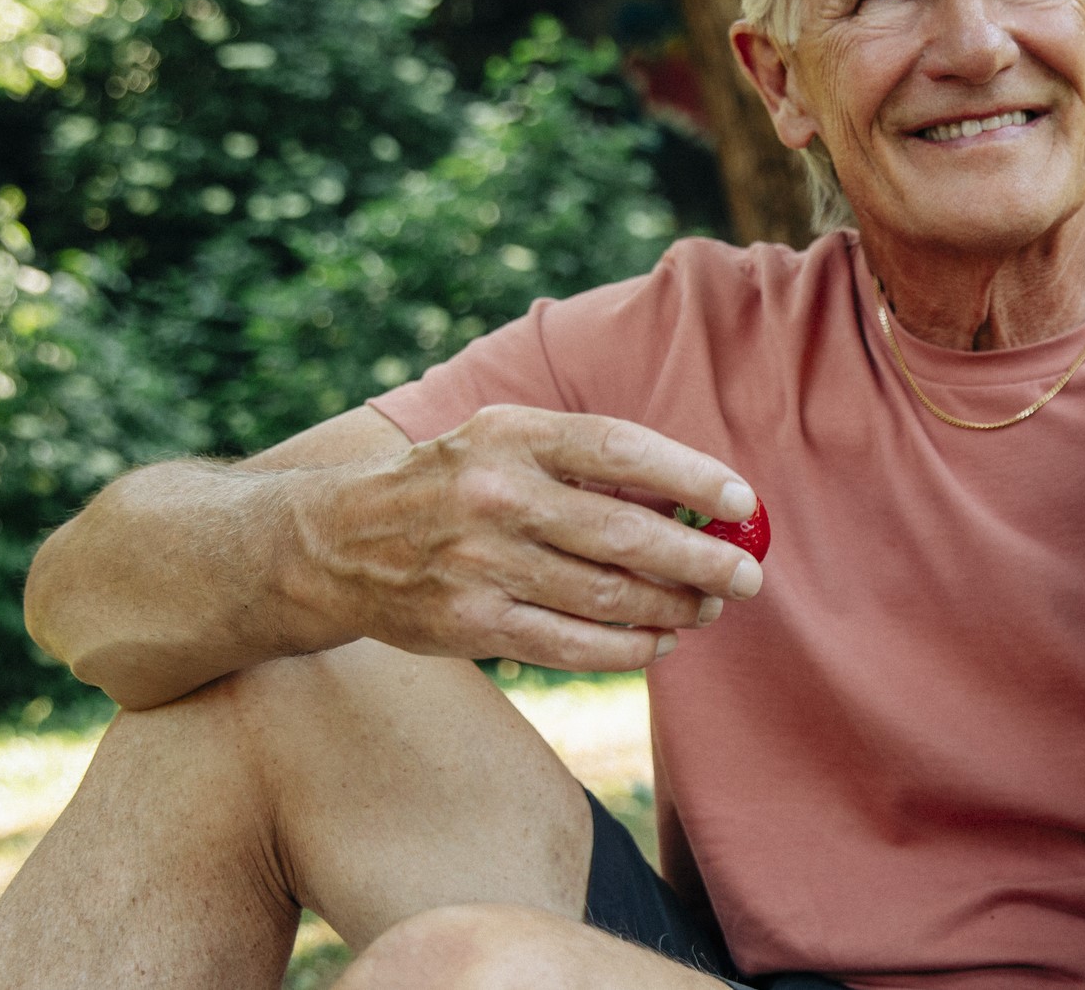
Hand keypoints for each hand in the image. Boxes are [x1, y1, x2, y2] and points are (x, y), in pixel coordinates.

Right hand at [289, 405, 763, 671]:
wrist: (338, 542)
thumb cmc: (451, 483)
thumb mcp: (501, 441)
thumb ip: (582, 462)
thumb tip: (693, 502)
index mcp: (510, 434)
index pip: (619, 448)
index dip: (691, 476)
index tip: (742, 503)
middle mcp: (494, 495)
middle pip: (624, 533)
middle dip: (700, 561)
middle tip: (746, 576)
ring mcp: (479, 564)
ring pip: (605, 597)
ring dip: (672, 609)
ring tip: (705, 609)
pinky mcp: (470, 624)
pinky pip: (571, 645)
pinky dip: (626, 649)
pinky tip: (658, 644)